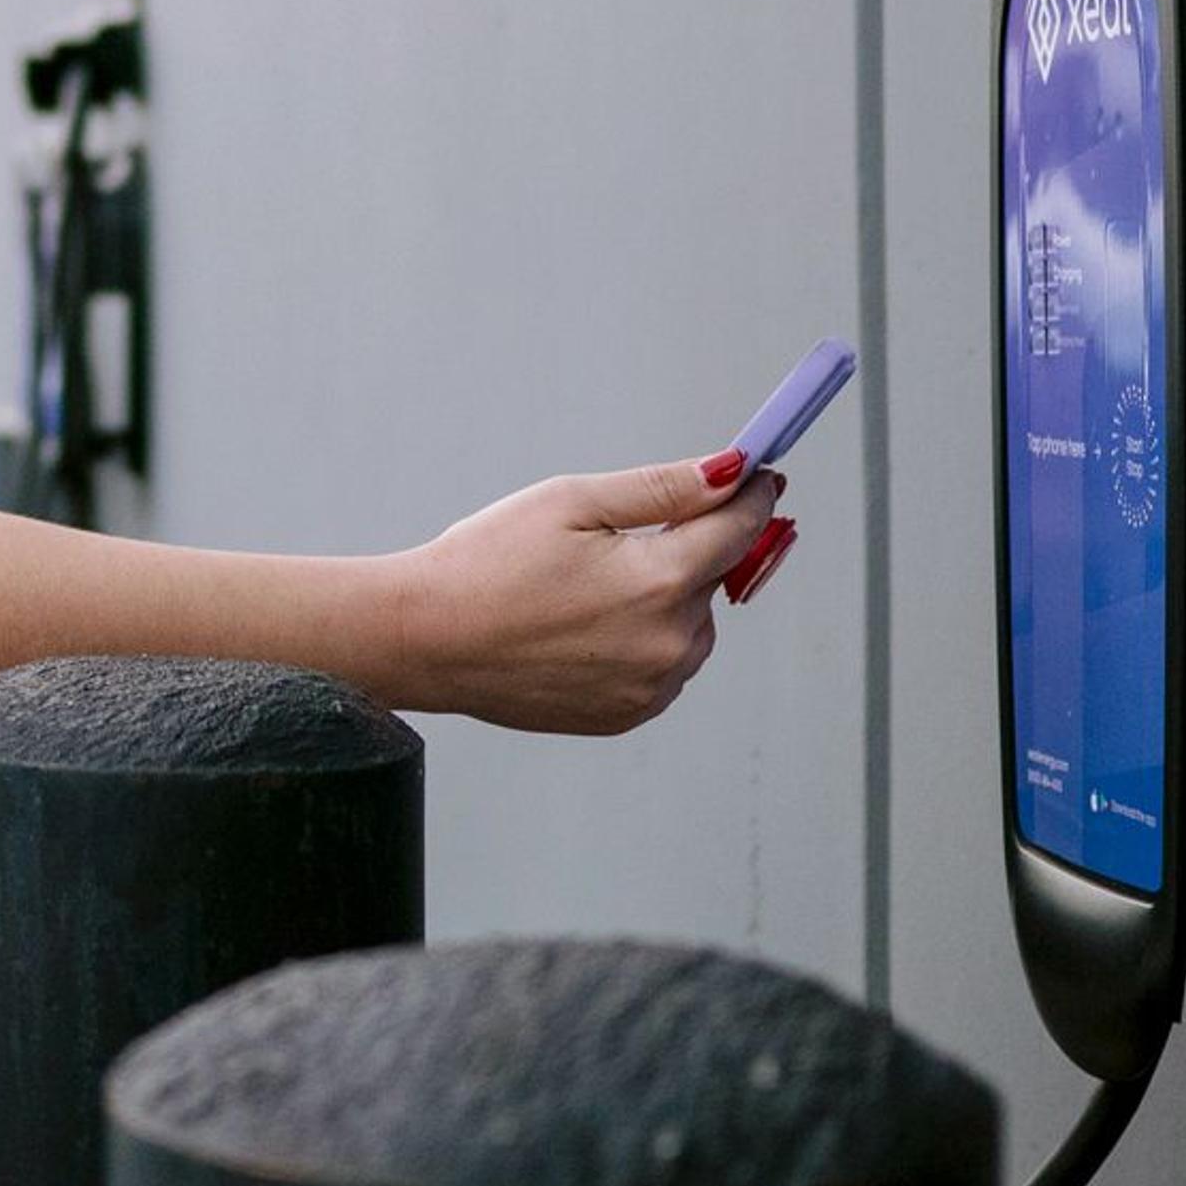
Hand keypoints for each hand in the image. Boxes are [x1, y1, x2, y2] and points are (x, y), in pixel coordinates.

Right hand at [381, 456, 783, 733]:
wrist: (425, 640)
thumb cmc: (485, 563)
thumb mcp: (573, 502)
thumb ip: (662, 488)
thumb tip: (732, 470)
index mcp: (659, 582)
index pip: (739, 530)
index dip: (752, 495)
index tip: (760, 476)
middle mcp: (667, 643)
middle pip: (713, 578)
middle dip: (687, 549)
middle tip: (623, 536)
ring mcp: (650, 688)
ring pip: (691, 626)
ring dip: (666, 599)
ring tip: (587, 587)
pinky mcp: (626, 716)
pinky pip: (663, 668)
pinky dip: (643, 640)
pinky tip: (584, 624)